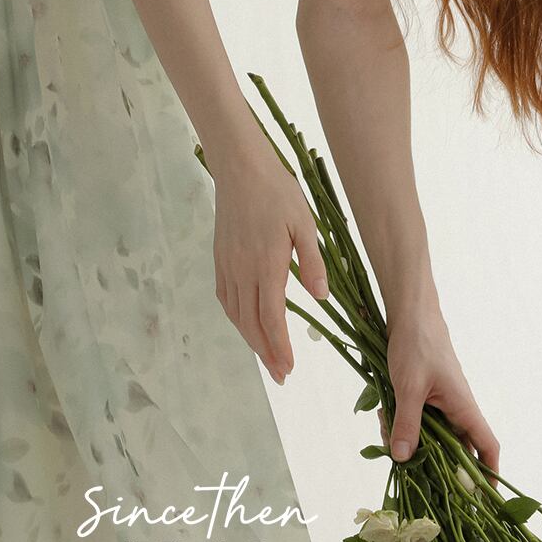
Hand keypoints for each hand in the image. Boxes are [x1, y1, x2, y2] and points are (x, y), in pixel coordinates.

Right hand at [210, 140, 326, 384]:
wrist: (239, 166)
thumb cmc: (277, 190)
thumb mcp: (304, 223)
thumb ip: (313, 262)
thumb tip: (321, 298)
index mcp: (266, 264)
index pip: (271, 318)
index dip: (279, 347)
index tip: (289, 369)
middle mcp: (242, 270)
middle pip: (250, 323)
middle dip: (266, 352)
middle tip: (281, 375)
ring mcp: (228, 264)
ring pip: (235, 313)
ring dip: (250, 339)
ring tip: (266, 356)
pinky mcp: (220, 256)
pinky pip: (225, 297)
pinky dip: (236, 317)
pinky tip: (245, 322)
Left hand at [376, 305, 500, 488]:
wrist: (408, 312)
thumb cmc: (417, 344)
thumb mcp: (409, 387)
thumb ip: (407, 424)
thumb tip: (403, 459)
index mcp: (464, 407)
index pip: (487, 446)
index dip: (488, 474)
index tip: (482, 498)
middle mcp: (456, 408)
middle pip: (453, 448)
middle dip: (430, 459)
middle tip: (406, 465)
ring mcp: (440, 402)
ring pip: (429, 434)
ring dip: (408, 436)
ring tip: (386, 424)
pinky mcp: (423, 395)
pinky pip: (416, 419)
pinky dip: (399, 421)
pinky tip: (383, 410)